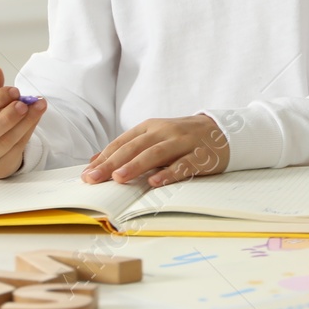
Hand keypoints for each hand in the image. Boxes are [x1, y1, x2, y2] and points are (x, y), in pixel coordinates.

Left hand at [83, 114, 228, 186]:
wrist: (222, 131)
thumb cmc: (181, 137)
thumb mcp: (154, 136)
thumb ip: (127, 146)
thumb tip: (94, 160)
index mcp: (151, 127)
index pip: (123, 142)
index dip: (104, 158)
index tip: (87, 175)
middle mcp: (165, 131)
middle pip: (135, 147)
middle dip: (112, 163)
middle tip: (93, 179)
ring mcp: (184, 142)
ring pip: (156, 153)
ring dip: (136, 165)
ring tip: (118, 178)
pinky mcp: (200, 155)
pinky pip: (183, 164)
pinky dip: (169, 173)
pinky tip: (155, 182)